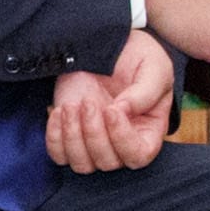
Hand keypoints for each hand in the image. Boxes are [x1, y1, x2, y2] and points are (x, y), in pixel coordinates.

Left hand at [47, 31, 176, 176]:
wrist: (104, 45)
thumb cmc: (137, 57)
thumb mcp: (154, 67)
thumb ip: (147, 90)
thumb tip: (124, 110)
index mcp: (148, 131)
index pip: (138, 155)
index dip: (123, 139)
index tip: (112, 109)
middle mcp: (122, 144)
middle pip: (108, 162)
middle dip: (94, 133)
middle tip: (89, 101)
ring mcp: (93, 143)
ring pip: (82, 165)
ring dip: (73, 136)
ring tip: (71, 106)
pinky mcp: (69, 137)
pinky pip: (59, 155)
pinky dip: (55, 137)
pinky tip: (59, 110)